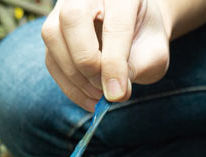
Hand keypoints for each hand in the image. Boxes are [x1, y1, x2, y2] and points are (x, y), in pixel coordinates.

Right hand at [40, 0, 171, 110]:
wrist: (134, 27)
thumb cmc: (145, 37)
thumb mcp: (155, 52)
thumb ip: (139, 67)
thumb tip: (114, 92)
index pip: (113, 26)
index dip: (114, 64)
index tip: (117, 94)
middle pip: (72, 19)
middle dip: (87, 63)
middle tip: (105, 90)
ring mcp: (64, 7)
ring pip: (53, 37)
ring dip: (75, 76)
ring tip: (99, 96)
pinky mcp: (53, 30)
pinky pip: (50, 58)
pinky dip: (69, 84)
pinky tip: (89, 98)